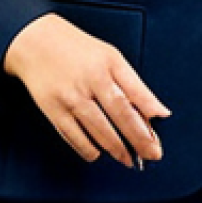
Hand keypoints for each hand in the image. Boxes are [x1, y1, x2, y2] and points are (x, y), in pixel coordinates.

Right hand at [3, 13, 170, 167]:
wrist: (38, 43)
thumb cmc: (80, 51)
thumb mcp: (110, 57)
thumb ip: (131, 83)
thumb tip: (154, 111)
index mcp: (109, 63)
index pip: (134, 88)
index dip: (150, 106)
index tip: (164, 119)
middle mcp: (91, 79)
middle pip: (120, 112)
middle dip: (139, 136)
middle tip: (152, 153)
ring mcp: (71, 96)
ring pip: (98, 128)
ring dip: (116, 148)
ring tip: (129, 159)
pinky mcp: (53, 110)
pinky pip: (74, 135)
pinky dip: (88, 148)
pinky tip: (99, 152)